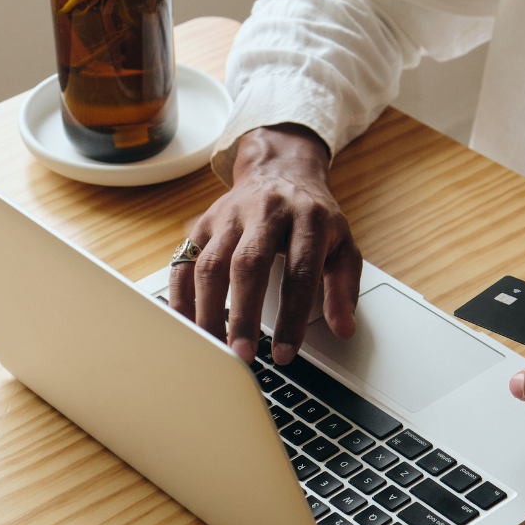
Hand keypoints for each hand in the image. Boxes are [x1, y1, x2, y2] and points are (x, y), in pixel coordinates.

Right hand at [169, 124, 360, 364]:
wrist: (281, 169)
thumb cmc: (313, 216)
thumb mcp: (343, 245)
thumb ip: (343, 288)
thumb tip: (343, 329)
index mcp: (306, 219)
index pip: (299, 274)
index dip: (291, 317)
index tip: (284, 354)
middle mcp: (266, 212)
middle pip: (248, 265)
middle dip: (243, 315)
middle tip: (242, 355)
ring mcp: (230, 216)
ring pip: (211, 263)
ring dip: (209, 309)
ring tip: (213, 346)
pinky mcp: (204, 223)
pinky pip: (185, 260)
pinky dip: (181, 294)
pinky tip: (185, 323)